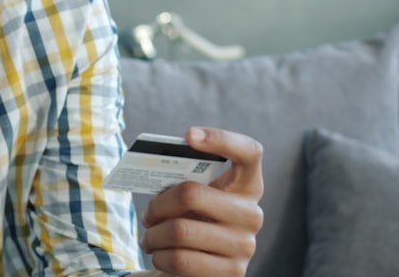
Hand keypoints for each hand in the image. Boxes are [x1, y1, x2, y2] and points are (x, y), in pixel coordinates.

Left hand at [139, 127, 264, 276]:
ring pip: (180, 230)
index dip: (221, 139)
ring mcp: (245, 245)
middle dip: (158, 204)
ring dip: (153, 235)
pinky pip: (180, 259)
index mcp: (246, 187)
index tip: (188, 135)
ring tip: (149, 237)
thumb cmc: (194, 224)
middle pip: (192, 193)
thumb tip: (157, 185)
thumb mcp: (193, 202)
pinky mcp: (231, 273)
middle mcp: (251, 214)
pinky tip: (160, 255)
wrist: (202, 269)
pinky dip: (160, 256)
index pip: (249, 153)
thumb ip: (185, 185)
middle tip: (147, 214)